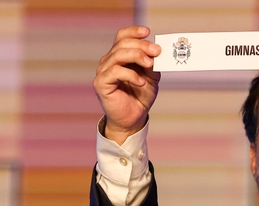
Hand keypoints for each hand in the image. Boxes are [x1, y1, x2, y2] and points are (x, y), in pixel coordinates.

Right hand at [93, 26, 161, 144]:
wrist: (133, 119)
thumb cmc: (140, 97)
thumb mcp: (151, 78)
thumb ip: (152, 64)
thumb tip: (157, 52)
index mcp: (119, 56)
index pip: (122, 37)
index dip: (133, 31)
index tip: (148, 32)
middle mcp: (109, 61)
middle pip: (122, 44)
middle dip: (141, 45)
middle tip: (156, 51)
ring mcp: (103, 71)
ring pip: (118, 55)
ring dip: (136, 56)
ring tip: (150, 64)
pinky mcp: (101, 83)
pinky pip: (115, 72)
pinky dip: (131, 75)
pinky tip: (141, 82)